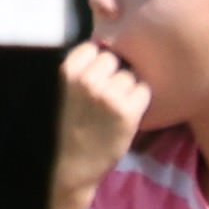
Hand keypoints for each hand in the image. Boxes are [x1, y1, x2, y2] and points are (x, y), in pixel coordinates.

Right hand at [54, 38, 153, 186]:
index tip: (94, 79)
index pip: (93, 48)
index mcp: (66, 73)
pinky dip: (140, 102)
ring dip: (128, 88)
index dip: (98, 63)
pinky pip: (144, 91)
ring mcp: (108, 96)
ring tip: (116, 107)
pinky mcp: (127, 112)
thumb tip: (106, 42)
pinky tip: (127, 115)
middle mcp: (87, 81)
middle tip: (107, 96)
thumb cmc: (69, 125)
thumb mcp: (64, 91)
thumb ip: (81, 69)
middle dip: (114, 73)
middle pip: (115, 59)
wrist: (72, 166)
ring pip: (131, 75)